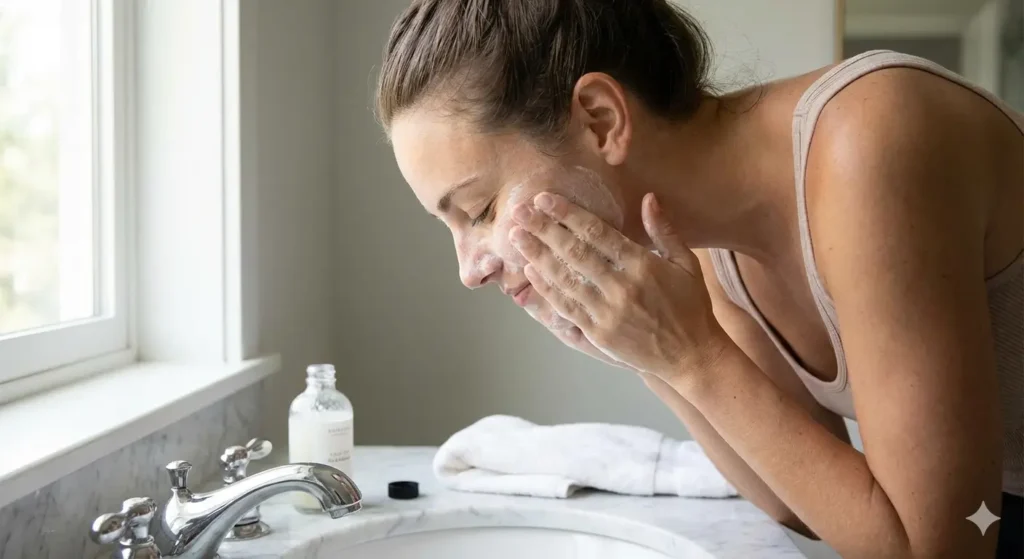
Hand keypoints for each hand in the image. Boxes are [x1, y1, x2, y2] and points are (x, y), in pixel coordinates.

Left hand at [509, 192, 727, 382]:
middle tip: (519, 212)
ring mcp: (607, 313)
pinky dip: (547, 289)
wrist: (692, 356)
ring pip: (565, 279)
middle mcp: (622, 287)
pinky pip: (567, 307)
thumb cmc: (691, 306)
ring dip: (537, 256)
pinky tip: (531, 272)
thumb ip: (664, 231)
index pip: (598, 234)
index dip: (569, 214)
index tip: (545, 199)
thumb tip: (648, 197)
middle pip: (574, 253)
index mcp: (642, 265)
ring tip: (517, 237)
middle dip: (543, 230)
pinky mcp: (599, 333)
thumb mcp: (686, 264)